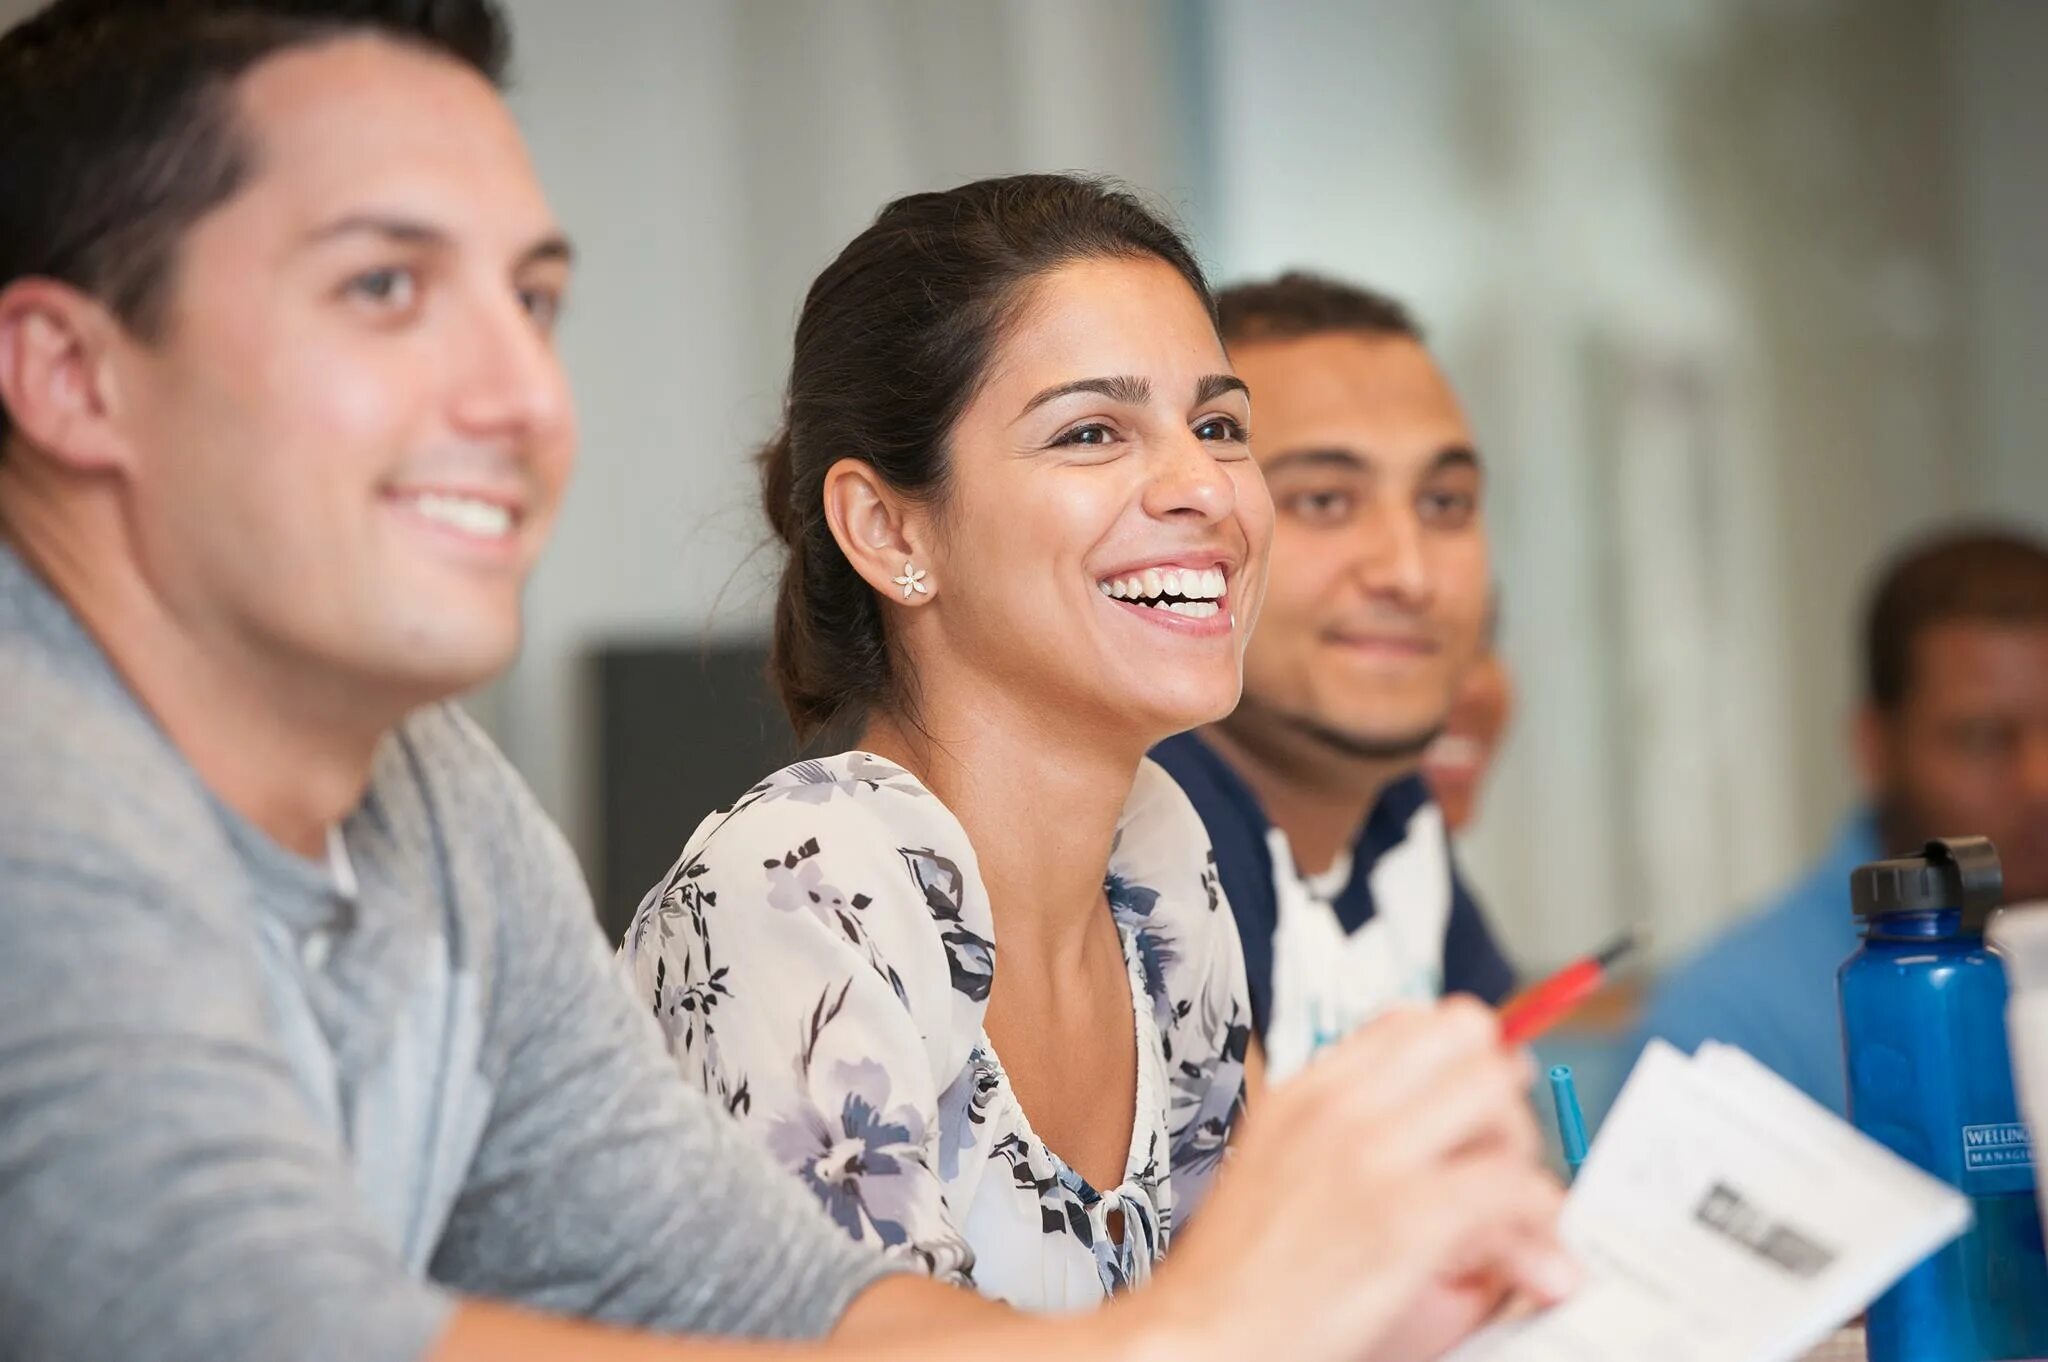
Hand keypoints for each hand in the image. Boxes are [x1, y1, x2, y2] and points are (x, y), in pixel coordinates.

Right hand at [1141, 998, 1574, 1361]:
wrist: (1205, 1336)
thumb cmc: (1238, 1274)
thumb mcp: (1276, 1167)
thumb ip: (1341, 1132)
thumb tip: (1421, 1125)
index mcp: (1307, 1091)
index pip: (1413, 1019)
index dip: (1461, 1057)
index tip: (1474, 1099)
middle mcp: (1340, 1105)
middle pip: (1467, 1038)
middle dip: (1500, 1091)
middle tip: (1498, 1151)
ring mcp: (1372, 1154)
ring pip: (1499, 1096)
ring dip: (1522, 1150)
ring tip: (1511, 1208)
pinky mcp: (1407, 1217)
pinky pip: (1514, 1185)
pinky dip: (1538, 1218)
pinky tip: (1526, 1250)